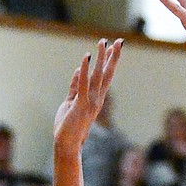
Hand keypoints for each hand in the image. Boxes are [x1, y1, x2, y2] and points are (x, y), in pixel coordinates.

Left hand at [54, 37, 123, 154]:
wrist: (66, 145)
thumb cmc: (68, 126)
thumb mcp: (71, 102)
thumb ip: (75, 86)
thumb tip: (79, 70)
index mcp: (96, 98)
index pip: (105, 76)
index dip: (110, 61)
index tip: (114, 46)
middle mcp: (97, 99)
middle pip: (107, 74)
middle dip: (112, 57)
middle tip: (119, 40)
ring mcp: (90, 102)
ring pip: (98, 76)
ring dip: (101, 58)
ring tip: (103, 43)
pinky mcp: (80, 105)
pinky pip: (83, 85)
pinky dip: (85, 71)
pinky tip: (86, 58)